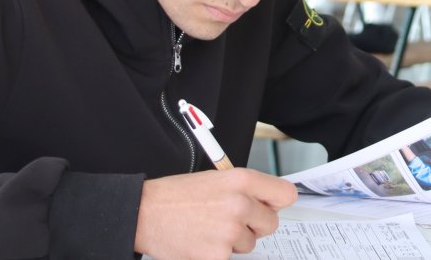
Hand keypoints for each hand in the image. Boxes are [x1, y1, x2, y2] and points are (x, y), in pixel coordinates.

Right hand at [134, 168, 296, 258]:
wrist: (145, 213)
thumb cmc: (176, 196)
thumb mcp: (215, 179)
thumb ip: (245, 190)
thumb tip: (268, 202)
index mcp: (241, 180)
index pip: (285, 194)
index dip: (277, 202)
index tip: (270, 205)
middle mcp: (239, 204)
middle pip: (271, 223)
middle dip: (254, 224)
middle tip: (230, 219)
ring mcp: (230, 231)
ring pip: (250, 243)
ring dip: (234, 240)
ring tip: (208, 228)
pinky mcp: (218, 255)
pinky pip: (231, 258)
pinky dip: (218, 253)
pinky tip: (201, 241)